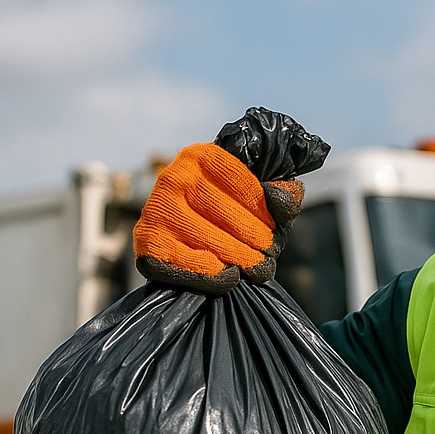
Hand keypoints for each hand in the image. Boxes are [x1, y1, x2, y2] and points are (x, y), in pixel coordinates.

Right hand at [133, 142, 304, 294]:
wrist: (181, 241)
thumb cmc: (227, 216)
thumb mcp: (256, 198)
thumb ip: (279, 195)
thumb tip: (285, 203)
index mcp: (200, 156)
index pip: (240, 180)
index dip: (262, 208)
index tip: (273, 228)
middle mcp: (174, 177)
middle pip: (225, 212)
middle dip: (255, 238)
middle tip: (269, 256)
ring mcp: (157, 209)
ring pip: (210, 238)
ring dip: (241, 258)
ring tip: (259, 269)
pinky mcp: (149, 242)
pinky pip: (188, 262)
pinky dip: (215, 274)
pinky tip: (232, 277)